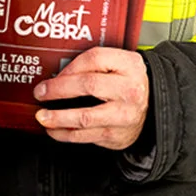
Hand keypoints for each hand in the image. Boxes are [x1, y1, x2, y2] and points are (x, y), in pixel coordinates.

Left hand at [34, 47, 149, 149]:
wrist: (154, 106)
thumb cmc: (130, 84)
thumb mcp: (121, 65)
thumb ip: (95, 65)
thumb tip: (58, 76)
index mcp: (130, 65)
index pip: (95, 59)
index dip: (69, 67)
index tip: (54, 75)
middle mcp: (129, 89)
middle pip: (88, 85)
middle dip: (58, 90)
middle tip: (41, 93)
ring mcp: (123, 114)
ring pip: (84, 116)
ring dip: (58, 117)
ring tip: (43, 116)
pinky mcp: (116, 134)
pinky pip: (85, 136)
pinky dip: (64, 134)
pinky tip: (54, 130)